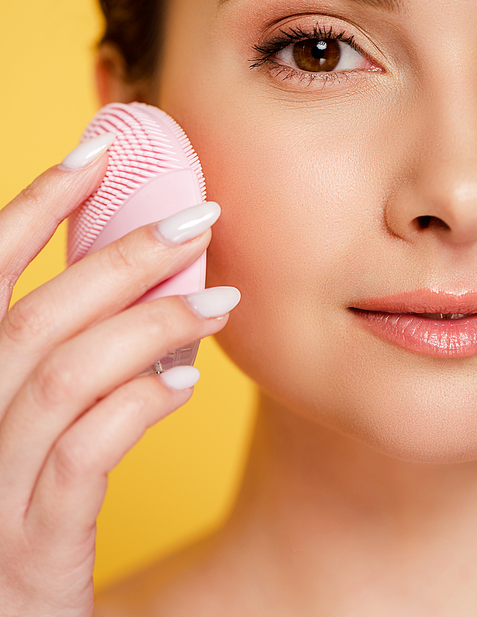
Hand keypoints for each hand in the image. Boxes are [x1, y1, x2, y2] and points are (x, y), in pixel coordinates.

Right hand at [0, 135, 238, 615]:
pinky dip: (135, 407)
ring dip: (148, 326)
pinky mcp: (32, 551)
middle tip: (199, 217)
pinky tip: (183, 386)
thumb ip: (71, 359)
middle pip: (35, 316)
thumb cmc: (33, 513)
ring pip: (63, 375)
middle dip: (120, 255)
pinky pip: (82, 457)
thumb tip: (138, 288)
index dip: (35, 204)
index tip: (97, 153)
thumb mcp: (38, 426)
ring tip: (217, 302)